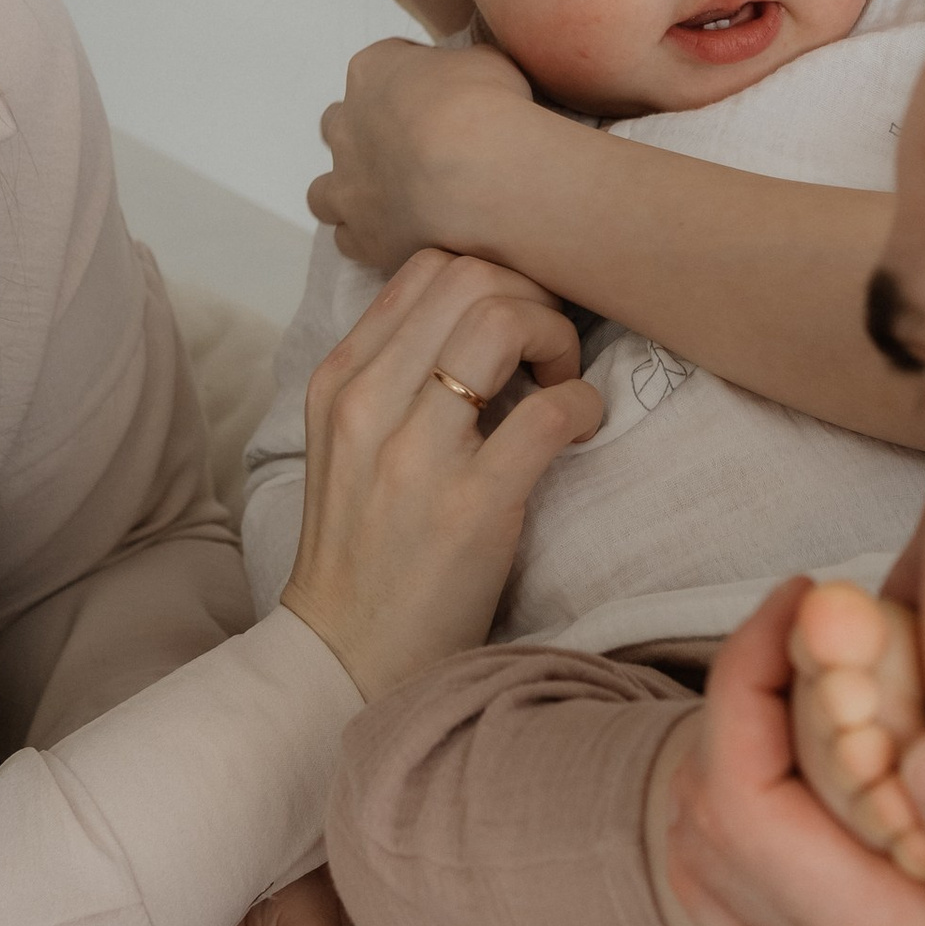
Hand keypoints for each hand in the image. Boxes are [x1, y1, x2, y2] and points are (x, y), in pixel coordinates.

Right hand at [278, 246, 602, 695]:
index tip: (517, 325)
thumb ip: (393, 373)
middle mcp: (368, 402)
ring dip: (557, 340)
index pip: (426, 266)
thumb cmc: (364, 550)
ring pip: (502, 320)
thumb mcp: (348, 442)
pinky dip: (585, 405)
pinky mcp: (470, 506)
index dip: (493, 276)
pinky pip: (549, 412)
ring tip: (560, 386)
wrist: (344, 658)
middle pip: (470, 277)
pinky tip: (582, 431)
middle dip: (532, 297)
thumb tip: (479, 312)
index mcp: (340, 379)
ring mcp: (415, 454)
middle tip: (549, 353)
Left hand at [312, 37, 538, 272]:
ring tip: (390, 201)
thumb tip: (470, 81)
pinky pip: (347, 239)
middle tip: (412, 148)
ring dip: (350, 193)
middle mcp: (346, 126)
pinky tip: (397, 235)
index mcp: (372, 71)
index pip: (381, 65)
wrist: (485, 172)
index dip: (413, 80)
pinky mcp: (362, 235)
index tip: (443, 96)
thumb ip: (464, 69)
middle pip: (338, 125)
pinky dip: (366, 237)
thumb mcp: (486, 62)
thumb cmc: (489, 107)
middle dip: (367, 135)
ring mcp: (348, 185)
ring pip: (324, 192)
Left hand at [661, 586, 924, 925]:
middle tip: (851, 603)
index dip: (753, 682)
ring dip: (800, 728)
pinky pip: (845, 858)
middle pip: (731, 808)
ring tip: (883, 652)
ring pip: (778, 834)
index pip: (742, 802)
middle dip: (763, 685)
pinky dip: (854, 778)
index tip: (824, 597)